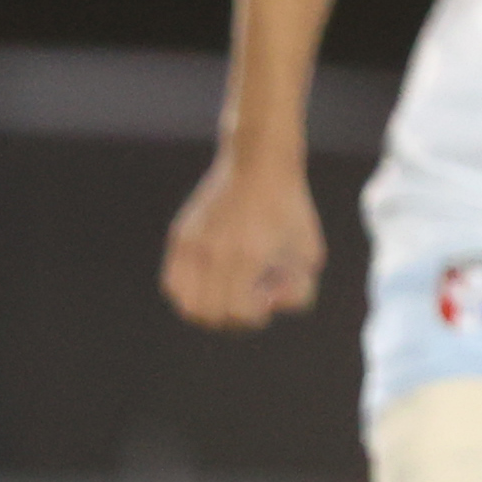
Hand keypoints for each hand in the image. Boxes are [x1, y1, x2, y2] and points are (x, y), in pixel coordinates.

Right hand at [161, 150, 326, 328]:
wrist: (259, 163)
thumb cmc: (288, 210)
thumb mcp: (308, 251)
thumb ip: (299, 293)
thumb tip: (268, 309)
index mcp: (250, 254)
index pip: (237, 310)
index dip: (255, 315)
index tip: (267, 298)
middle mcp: (217, 251)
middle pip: (210, 312)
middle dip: (233, 318)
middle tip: (248, 300)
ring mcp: (195, 244)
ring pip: (186, 303)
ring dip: (207, 311)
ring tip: (226, 295)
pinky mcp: (181, 236)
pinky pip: (173, 282)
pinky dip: (188, 294)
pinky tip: (210, 283)